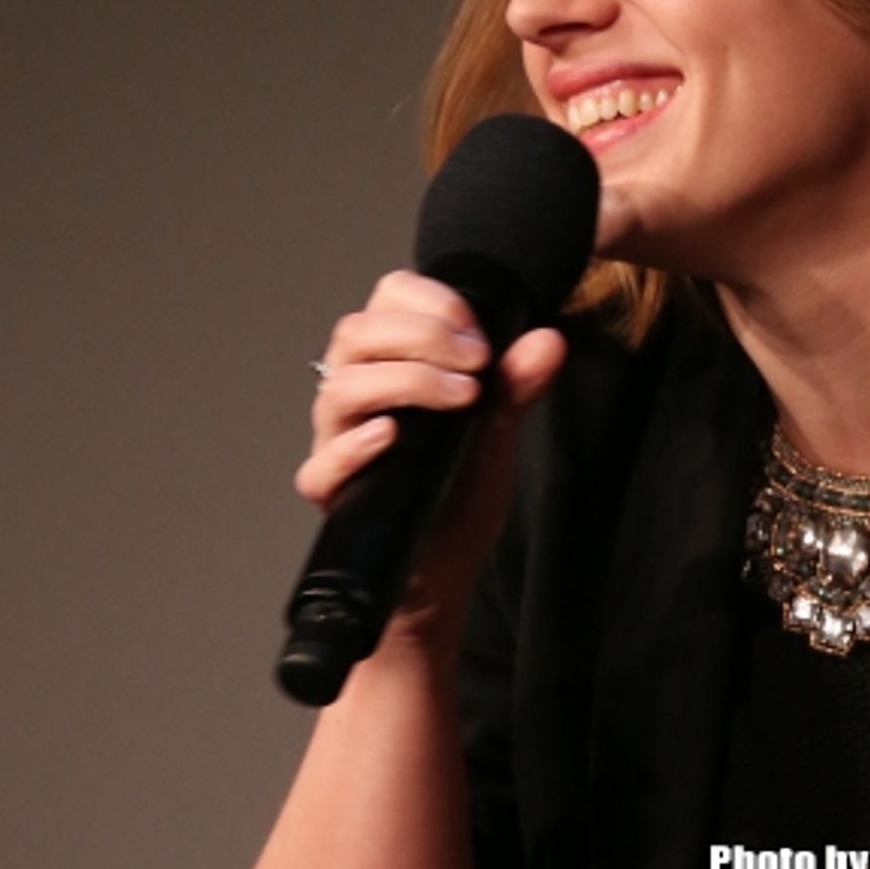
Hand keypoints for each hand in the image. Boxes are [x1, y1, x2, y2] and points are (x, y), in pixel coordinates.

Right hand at [297, 269, 565, 647]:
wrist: (442, 571)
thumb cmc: (460, 491)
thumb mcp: (498, 430)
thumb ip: (517, 384)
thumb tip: (549, 340)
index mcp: (390, 359)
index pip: (389, 297)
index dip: (431, 299)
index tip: (477, 330)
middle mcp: (355, 391)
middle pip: (357, 331)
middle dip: (422, 335)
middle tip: (477, 362)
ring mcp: (337, 440)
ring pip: (341, 387)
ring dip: (405, 380)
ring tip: (460, 397)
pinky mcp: (331, 492)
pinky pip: (320, 465)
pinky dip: (355, 446)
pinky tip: (391, 437)